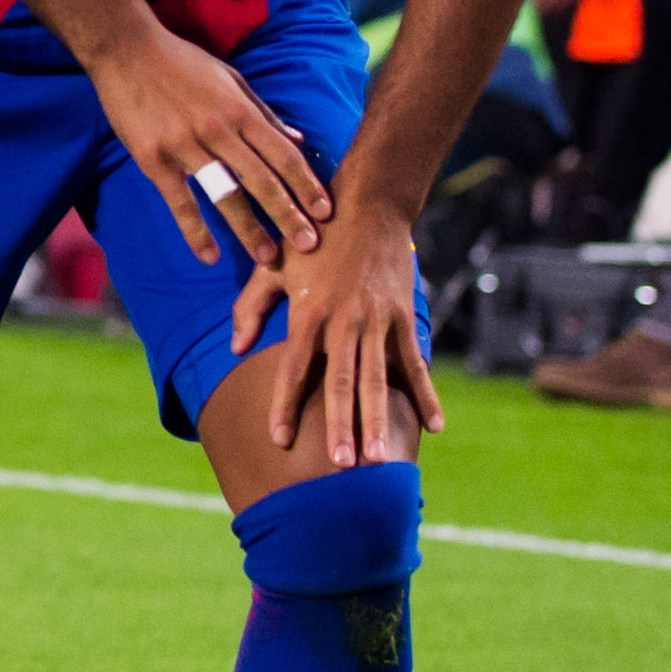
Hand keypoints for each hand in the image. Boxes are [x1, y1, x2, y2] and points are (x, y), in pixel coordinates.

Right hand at [88, 17, 330, 270]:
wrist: (126, 49)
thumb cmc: (182, 62)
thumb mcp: (231, 78)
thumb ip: (264, 113)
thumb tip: (299, 139)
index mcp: (240, 110)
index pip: (283, 154)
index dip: (306, 185)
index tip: (325, 213)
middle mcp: (217, 130)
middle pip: (261, 180)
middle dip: (287, 215)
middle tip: (308, 247)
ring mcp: (184, 146)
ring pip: (224, 195)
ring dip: (248, 229)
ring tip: (267, 258)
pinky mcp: (153, 159)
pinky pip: (179, 201)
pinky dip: (195, 231)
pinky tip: (209, 255)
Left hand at [224, 193, 445, 469]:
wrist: (367, 205)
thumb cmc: (311, 238)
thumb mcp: (272, 267)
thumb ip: (252, 307)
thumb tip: (237, 347)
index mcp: (308, 312)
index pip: (294, 367)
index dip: (285, 404)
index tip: (280, 438)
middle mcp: (343, 320)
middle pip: (342, 382)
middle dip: (341, 425)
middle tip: (341, 466)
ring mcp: (377, 320)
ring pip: (379, 380)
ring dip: (379, 421)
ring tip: (379, 460)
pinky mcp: (403, 317)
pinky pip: (414, 364)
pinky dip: (426, 396)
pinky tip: (434, 427)